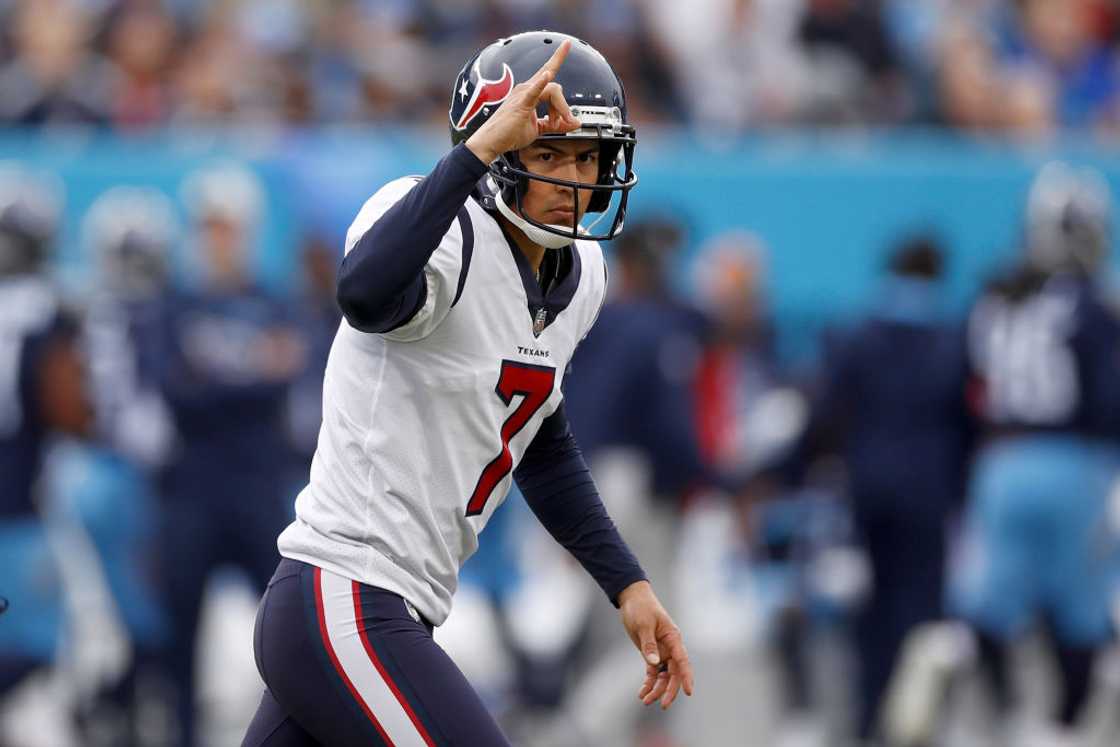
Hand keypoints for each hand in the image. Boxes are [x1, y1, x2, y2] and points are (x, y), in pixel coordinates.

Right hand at [465, 39, 581, 163]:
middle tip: (566, 123)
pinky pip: (534, 91)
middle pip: (556, 88)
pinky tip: (546, 76)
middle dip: (564, 107)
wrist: (491, 142)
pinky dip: (541, 83)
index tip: (567, 43)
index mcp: (530, 91)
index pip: (548, 72)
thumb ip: (557, 125)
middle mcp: (526, 88)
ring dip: (560, 109)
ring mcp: (522, 94)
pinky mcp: (520, 103)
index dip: (558, 57)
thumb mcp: (539, 129)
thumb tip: (575, 123)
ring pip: (553, 90)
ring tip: (556, 124)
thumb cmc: (509, 134)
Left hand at [617, 580, 693, 709]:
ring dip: (657, 689)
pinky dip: (648, 683)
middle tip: (663, 704)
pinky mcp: (650, 653)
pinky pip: (652, 673)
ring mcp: (661, 651)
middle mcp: (670, 647)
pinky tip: (642, 693)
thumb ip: (649, 644)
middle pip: (674, 673)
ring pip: (663, 676)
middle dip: (669, 690)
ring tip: (646, 701)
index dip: (687, 677)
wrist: (631, 598)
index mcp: (673, 638)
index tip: (689, 692)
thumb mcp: (643, 625)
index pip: (683, 661)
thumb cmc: (641, 608)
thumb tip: (654, 663)